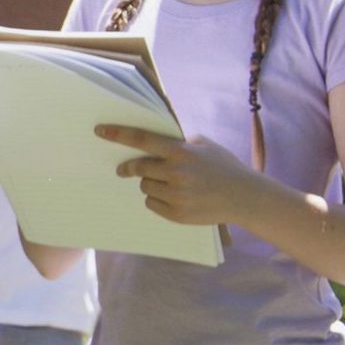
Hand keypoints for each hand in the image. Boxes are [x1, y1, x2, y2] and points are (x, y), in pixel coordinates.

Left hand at [96, 126, 257, 228]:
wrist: (244, 197)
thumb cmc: (223, 166)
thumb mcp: (202, 145)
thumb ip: (177, 142)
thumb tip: (152, 140)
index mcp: (181, 152)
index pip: (141, 139)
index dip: (118, 134)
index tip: (99, 131)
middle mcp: (176, 173)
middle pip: (138, 167)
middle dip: (129, 167)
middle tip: (123, 169)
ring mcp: (176, 195)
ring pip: (145, 186)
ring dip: (150, 183)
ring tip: (169, 183)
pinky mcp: (177, 214)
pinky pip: (152, 204)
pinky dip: (157, 199)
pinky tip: (174, 197)